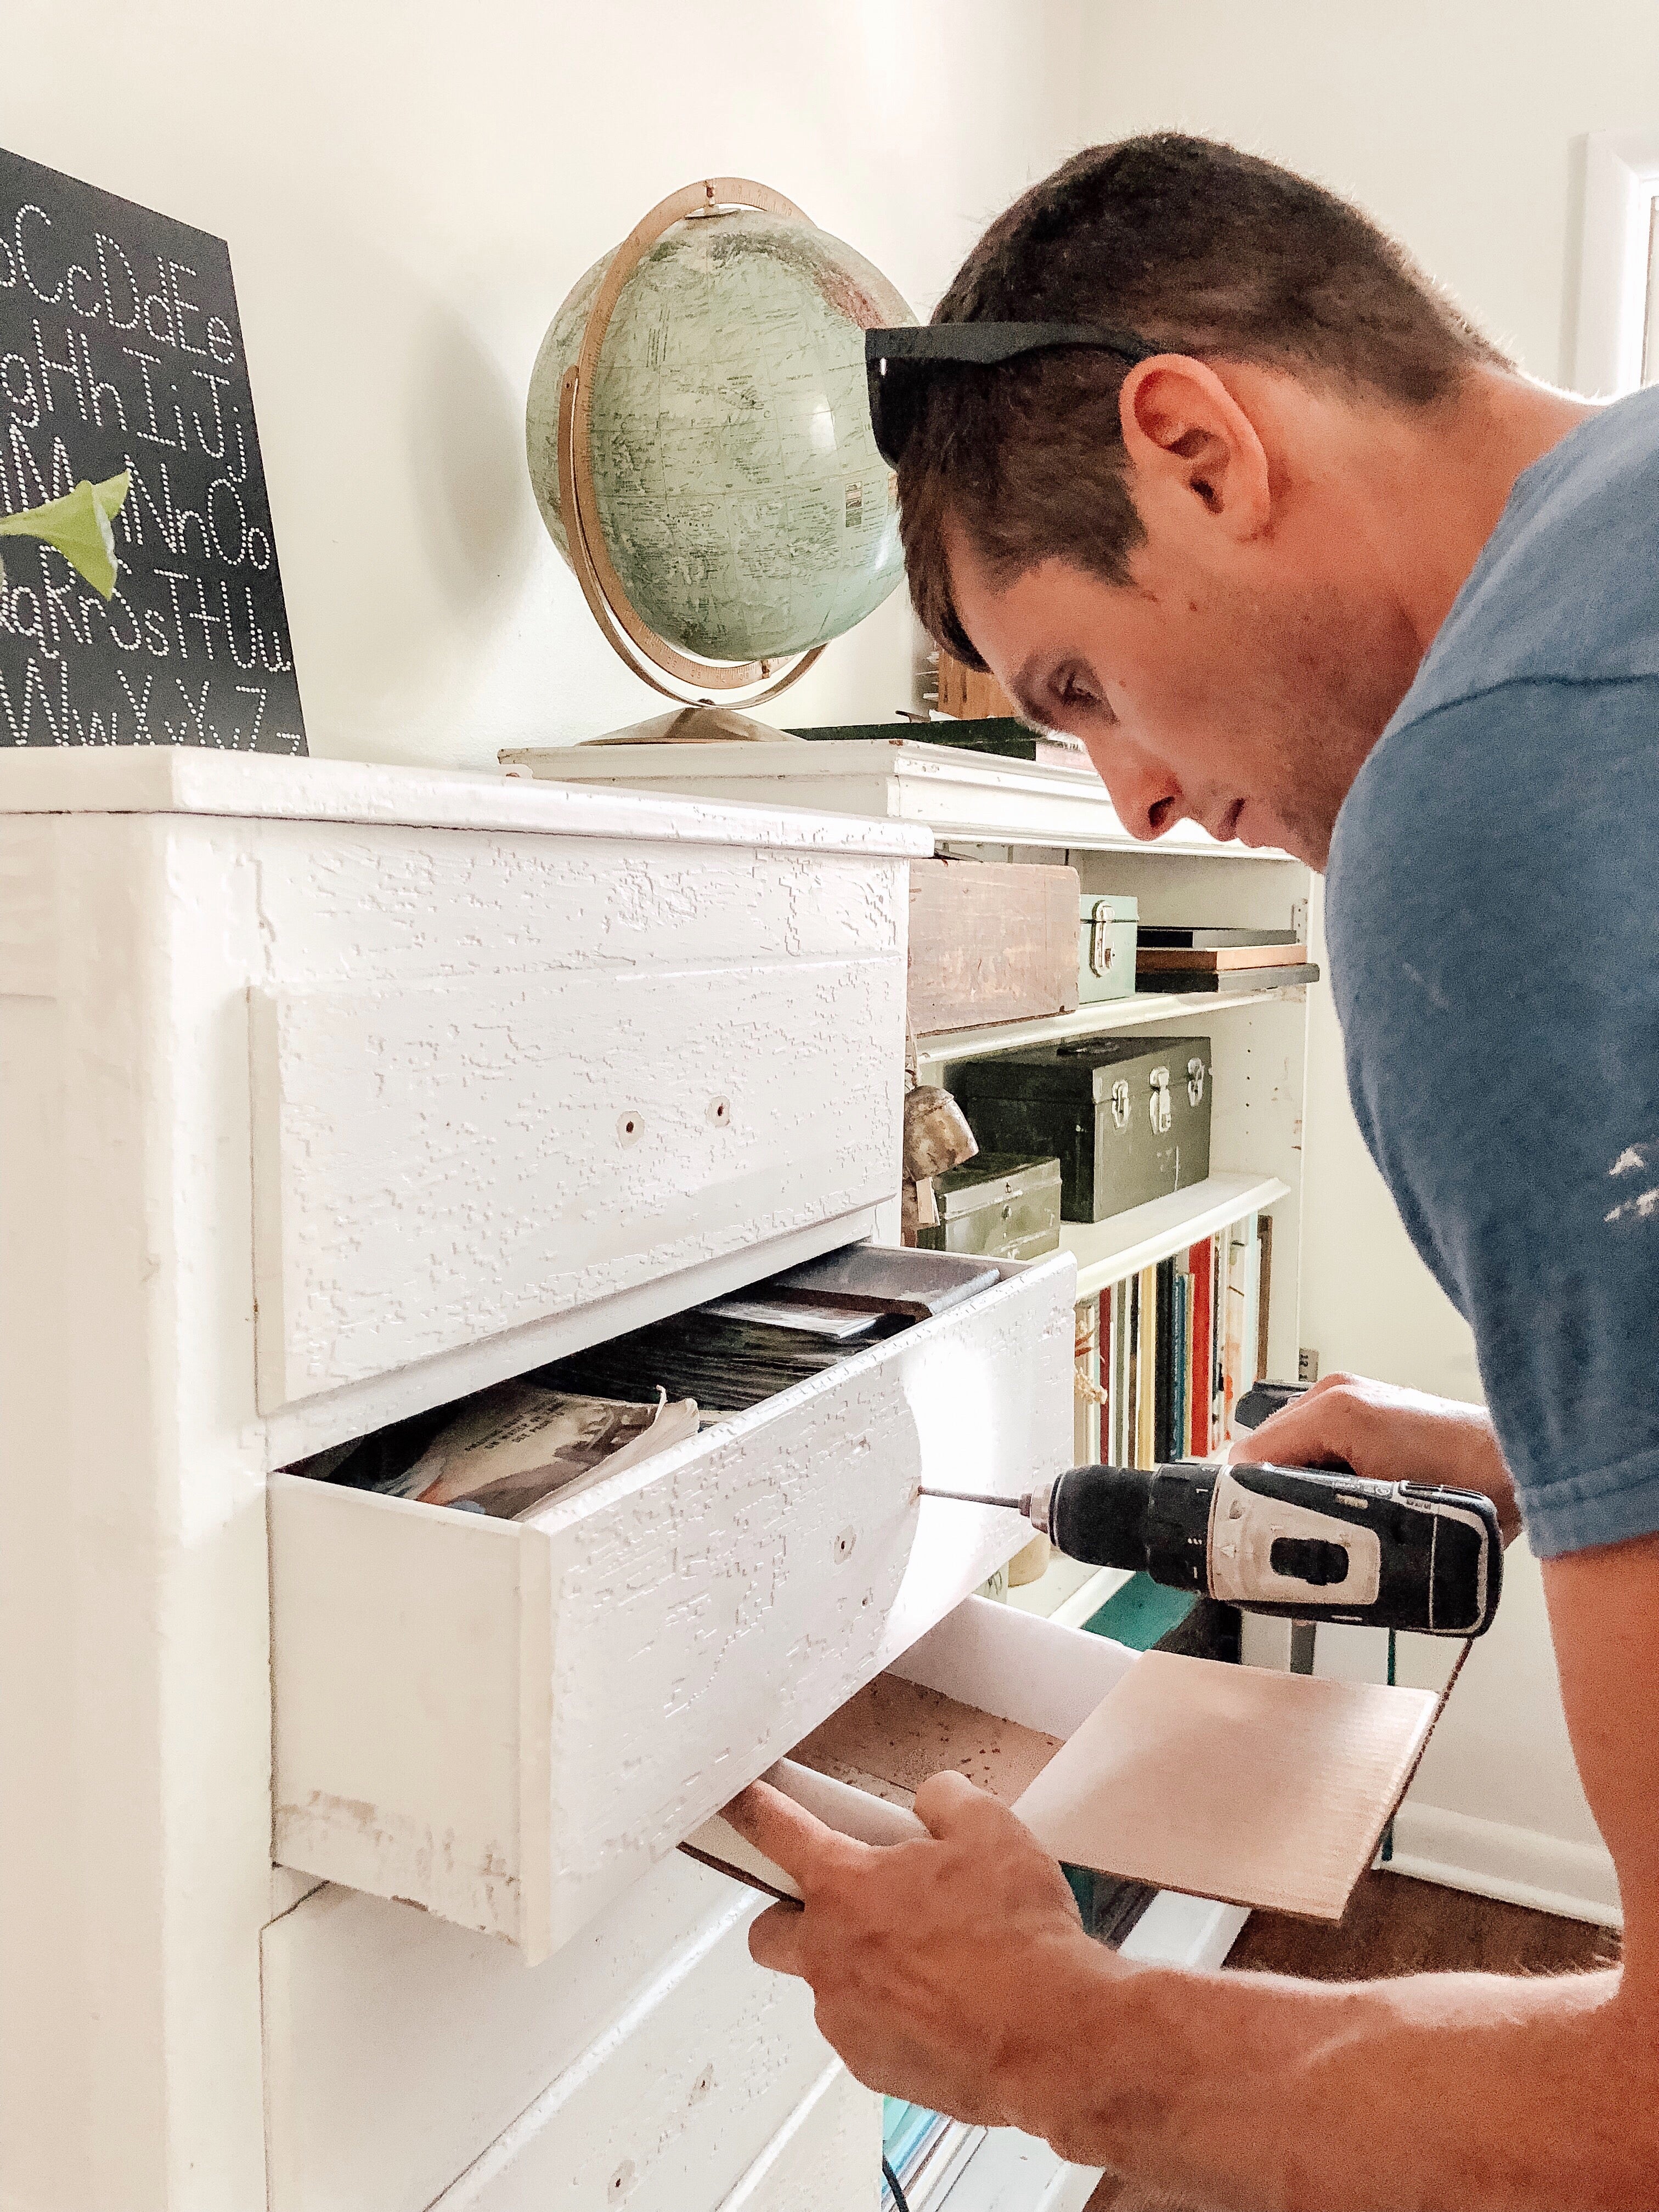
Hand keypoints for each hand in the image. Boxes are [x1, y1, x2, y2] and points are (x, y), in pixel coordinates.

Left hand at [728, 1771, 1106, 2126]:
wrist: (1056, 2037)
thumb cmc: (1020, 1935)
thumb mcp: (991, 1830)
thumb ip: (945, 1800)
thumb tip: (932, 1802)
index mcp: (847, 1887)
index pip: (775, 1833)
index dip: (751, 1810)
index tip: (738, 1804)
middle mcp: (830, 1955)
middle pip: (769, 1932)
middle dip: (794, 1916)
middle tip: (852, 1907)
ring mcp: (847, 2019)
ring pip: (828, 1987)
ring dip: (860, 1971)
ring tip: (932, 1963)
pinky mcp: (874, 2068)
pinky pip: (866, 2034)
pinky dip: (894, 2019)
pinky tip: (948, 2007)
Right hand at [1239, 1372, 1519, 1542]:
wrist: (1519, 1464)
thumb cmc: (1468, 1478)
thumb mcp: (1382, 1505)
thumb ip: (1317, 1514)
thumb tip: (1270, 1543)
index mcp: (1331, 1407)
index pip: (1252, 1456)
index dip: (1245, 1502)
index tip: (1249, 1543)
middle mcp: (1334, 1397)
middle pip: (1267, 1457)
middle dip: (1267, 1501)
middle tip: (1277, 1549)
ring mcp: (1351, 1404)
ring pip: (1292, 1457)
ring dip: (1295, 1495)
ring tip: (1309, 1536)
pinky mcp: (1368, 1418)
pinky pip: (1319, 1451)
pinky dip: (1318, 1483)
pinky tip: (1338, 1514)